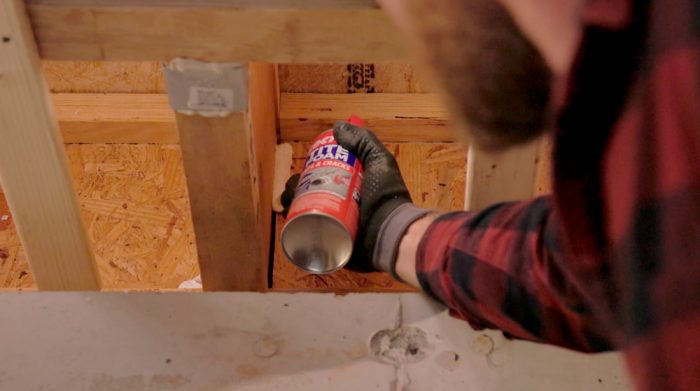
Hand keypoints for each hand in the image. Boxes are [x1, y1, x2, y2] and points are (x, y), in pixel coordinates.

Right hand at [281, 122, 425, 274]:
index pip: (322, 178)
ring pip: (303, 214)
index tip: (301, 171)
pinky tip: (288, 220)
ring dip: (291, 206)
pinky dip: (294, 229)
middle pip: (308, 195)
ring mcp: (334, 227)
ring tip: (288, 203)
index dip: (308, 173)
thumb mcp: (379, 162)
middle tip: (292, 189)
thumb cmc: (386, 197)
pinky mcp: (330, 245)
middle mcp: (340, 207)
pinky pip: (307, 237)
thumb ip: (363, 141)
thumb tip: (337, 127)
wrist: (390, 233)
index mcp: (350, 189)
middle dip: (295, 190)